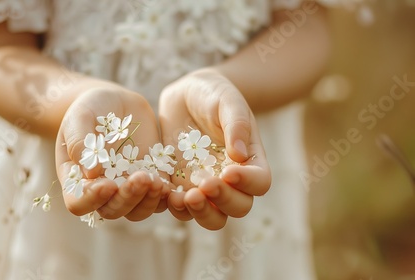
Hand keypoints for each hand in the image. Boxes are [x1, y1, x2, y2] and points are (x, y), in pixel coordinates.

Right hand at [55, 87, 169, 221]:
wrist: (117, 102)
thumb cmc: (90, 109)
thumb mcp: (79, 118)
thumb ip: (80, 143)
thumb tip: (90, 175)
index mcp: (77, 179)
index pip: (78, 203)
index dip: (91, 200)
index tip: (107, 184)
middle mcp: (102, 191)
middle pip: (111, 210)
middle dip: (127, 199)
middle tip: (140, 178)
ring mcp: (127, 188)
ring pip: (137, 211)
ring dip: (148, 201)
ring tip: (157, 181)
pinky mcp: (150, 182)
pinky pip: (159, 200)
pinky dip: (164, 196)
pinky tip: (169, 184)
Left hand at [159, 68, 270, 229]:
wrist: (186, 96)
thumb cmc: (214, 94)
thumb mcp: (228, 101)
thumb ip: (236, 125)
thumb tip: (239, 156)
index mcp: (251, 160)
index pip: (260, 182)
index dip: (248, 183)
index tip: (228, 171)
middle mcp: (232, 180)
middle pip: (238, 207)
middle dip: (223, 201)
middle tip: (204, 185)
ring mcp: (206, 186)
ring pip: (212, 217)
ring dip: (200, 213)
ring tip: (183, 197)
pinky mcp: (181, 186)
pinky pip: (182, 208)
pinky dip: (176, 207)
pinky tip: (167, 194)